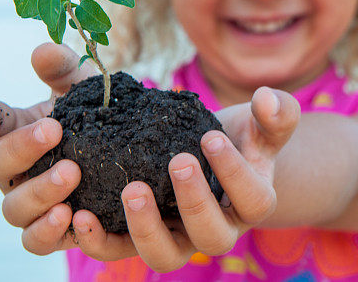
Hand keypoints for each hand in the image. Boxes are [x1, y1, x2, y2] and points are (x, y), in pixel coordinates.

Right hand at [0, 43, 95, 253]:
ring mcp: (30, 204)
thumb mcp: (85, 89)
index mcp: (16, 132)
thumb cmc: (97, 117)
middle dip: (22, 146)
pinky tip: (71, 216)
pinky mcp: (52, 232)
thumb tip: (41, 51)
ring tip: (71, 173)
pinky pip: (36, 242)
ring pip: (14, 208)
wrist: (131, 157)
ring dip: (39, 191)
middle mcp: (15, 172)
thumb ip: (64, 69)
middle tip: (55, 129)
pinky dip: (47, 232)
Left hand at [70, 86, 300, 272]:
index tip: (211, 137)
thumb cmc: (240, 136)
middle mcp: (218, 230)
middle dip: (195, 202)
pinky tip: (81, 213)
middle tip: (178, 161)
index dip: (234, 173)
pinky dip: (100, 241)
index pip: (253, 199)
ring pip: (167, 257)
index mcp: (252, 203)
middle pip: (212, 237)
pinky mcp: (141, 238)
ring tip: (131, 190)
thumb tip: (268, 100)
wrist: (209, 152)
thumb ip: (275, 112)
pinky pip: (120, 253)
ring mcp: (179, 239)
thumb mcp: (262, 122)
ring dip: (147, 229)